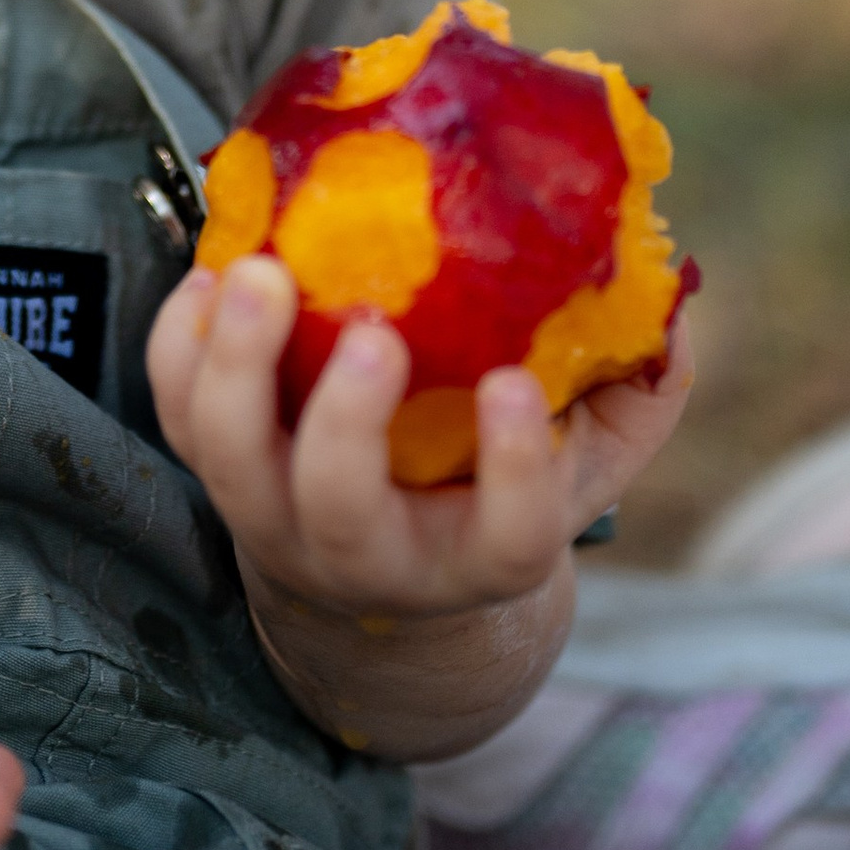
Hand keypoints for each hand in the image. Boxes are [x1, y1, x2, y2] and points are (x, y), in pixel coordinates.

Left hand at [147, 254, 691, 631]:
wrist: (379, 578)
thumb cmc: (493, 489)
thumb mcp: (581, 460)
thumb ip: (635, 389)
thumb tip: (677, 300)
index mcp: (476, 558)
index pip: (510, 539)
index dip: (515, 472)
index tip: (513, 388)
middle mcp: (367, 554)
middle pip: (340, 509)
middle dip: (346, 418)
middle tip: (372, 325)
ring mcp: (274, 515)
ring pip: (228, 460)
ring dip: (235, 364)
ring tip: (257, 273)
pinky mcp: (213, 467)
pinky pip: (173, 413)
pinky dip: (177, 344)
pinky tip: (208, 272)